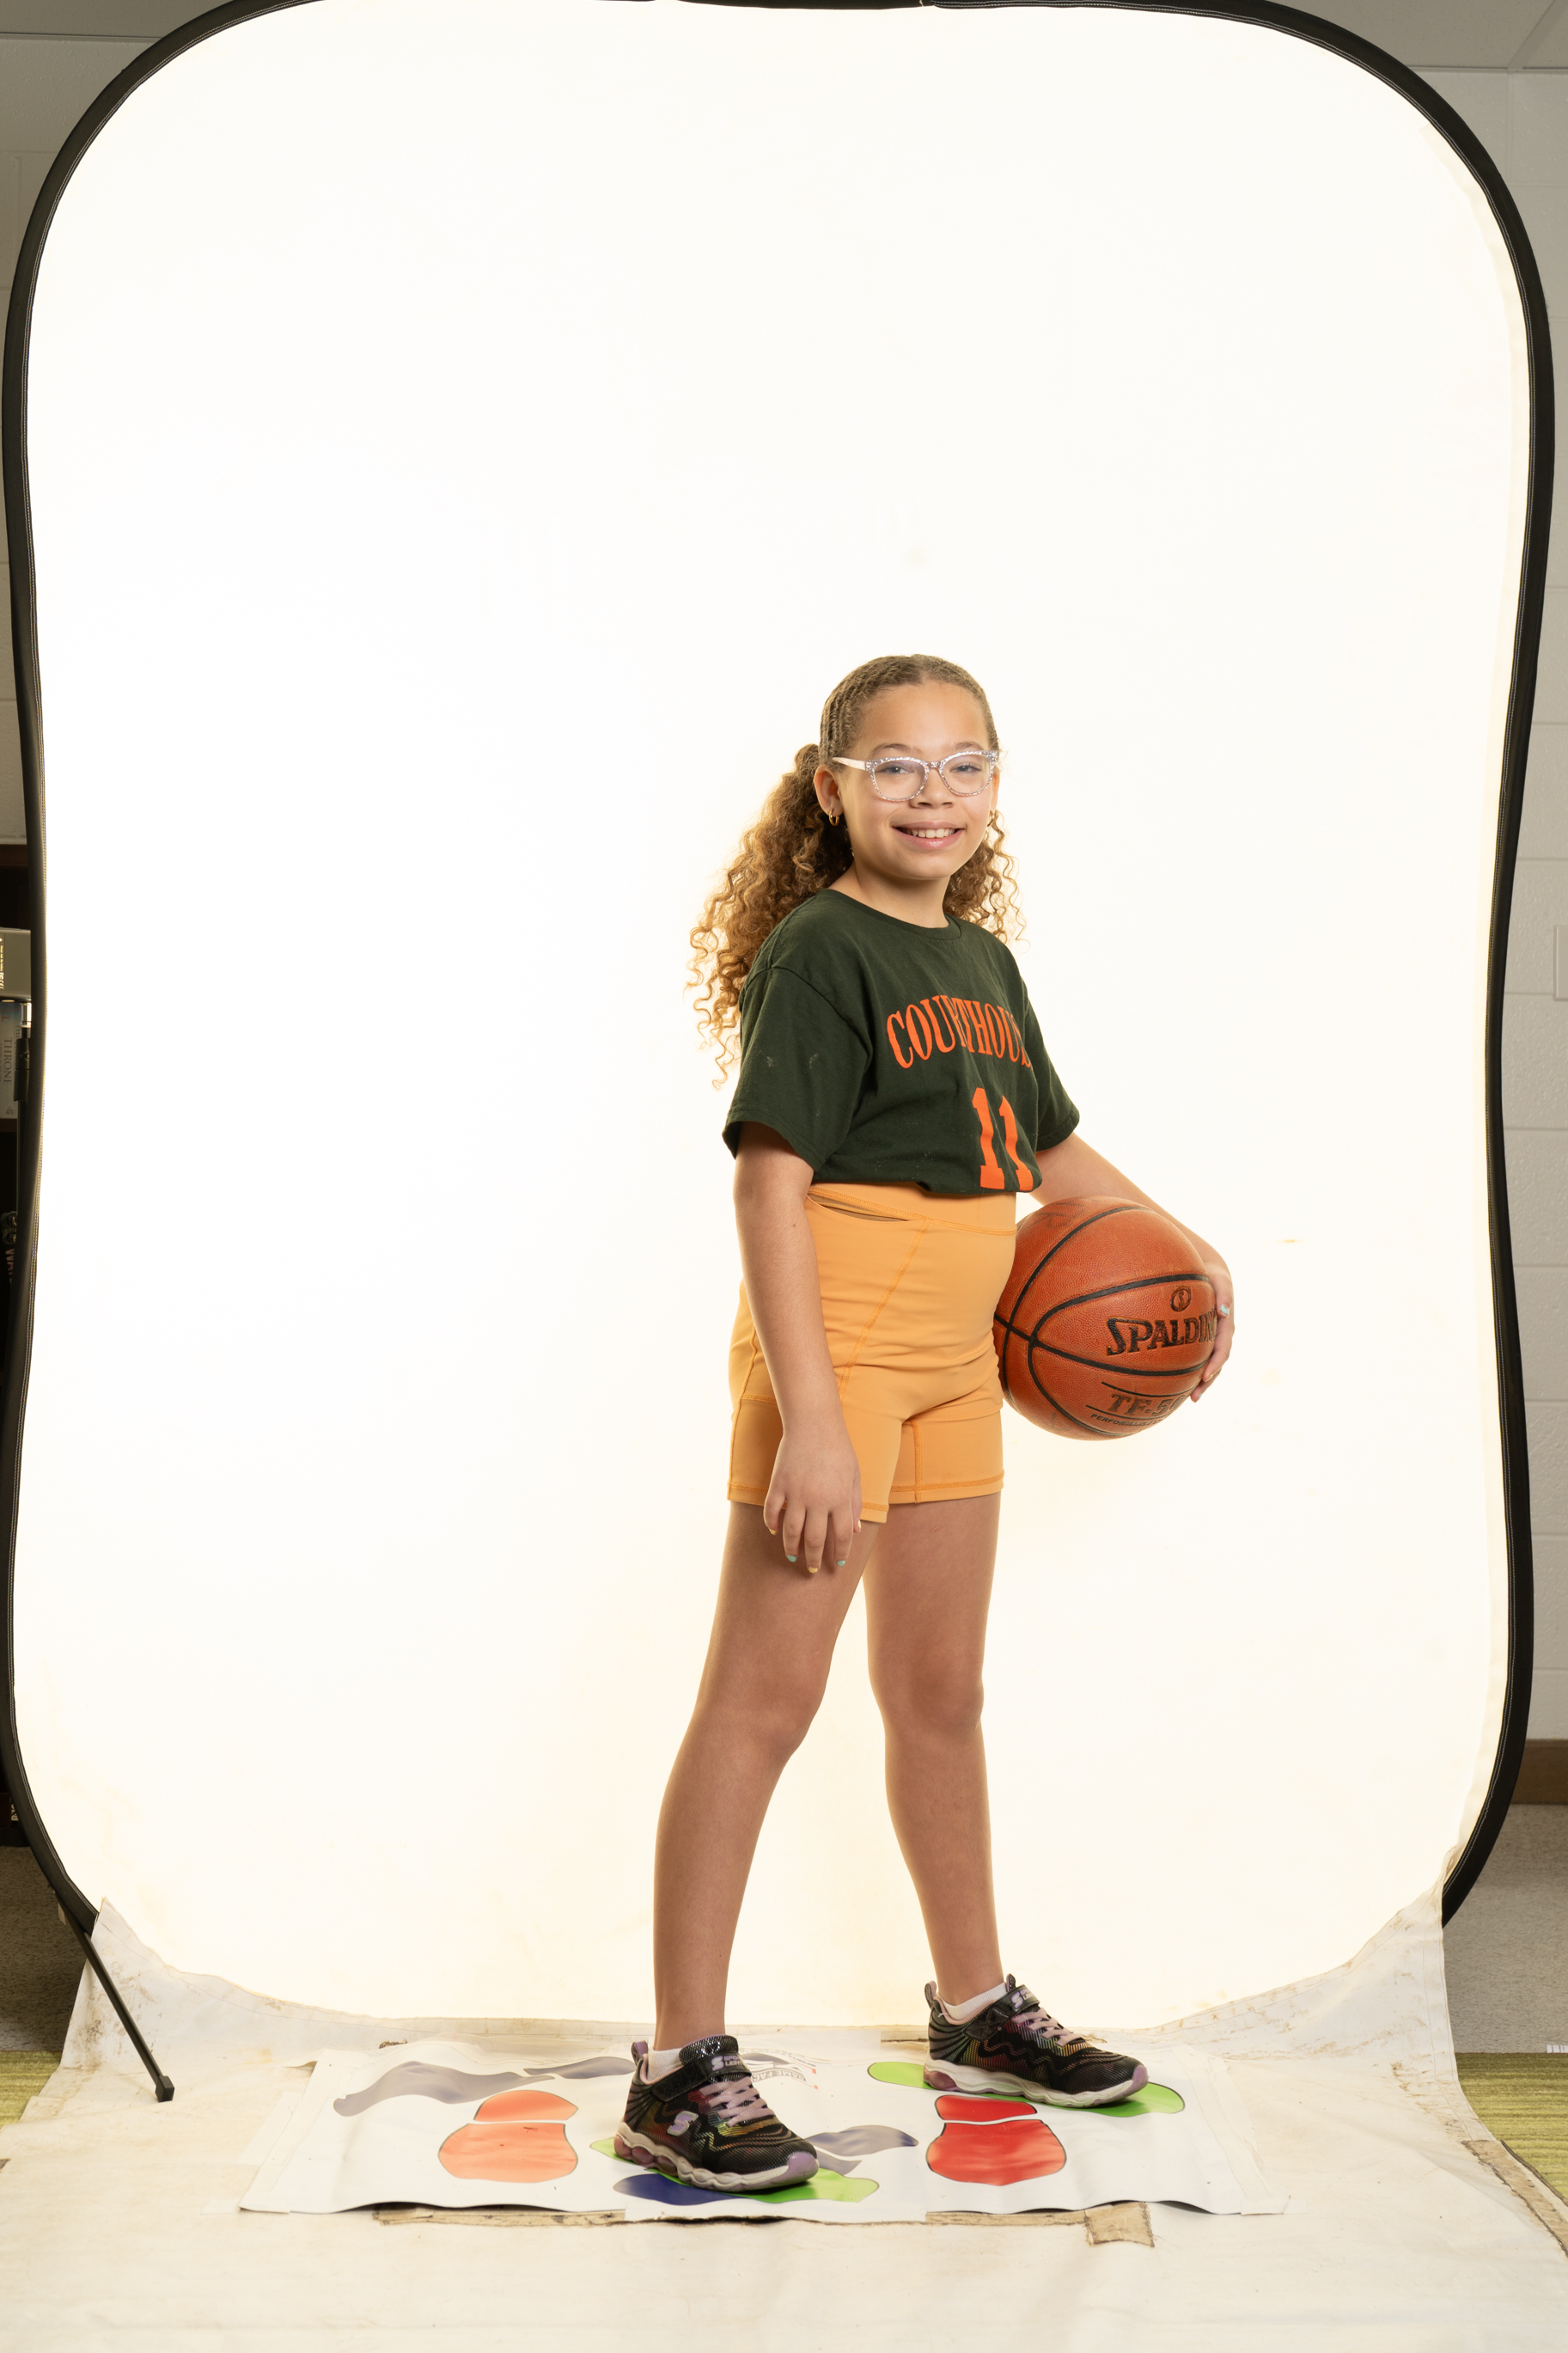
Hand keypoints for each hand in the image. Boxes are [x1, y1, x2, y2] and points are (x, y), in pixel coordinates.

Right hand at [763, 1417, 861, 1572]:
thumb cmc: (839, 1448)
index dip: (840, 1553)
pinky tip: (776, 1531)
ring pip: (792, 1531)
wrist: (814, 1423)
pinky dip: (772, 1524)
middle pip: (815, 1539)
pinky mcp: (779, 1484)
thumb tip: (855, 1532)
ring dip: (792, 1548)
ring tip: (793, 1557)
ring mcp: (796, 1493)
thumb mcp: (854, 1475)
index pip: (841, 1536)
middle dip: (814, 1559)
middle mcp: (818, 1500)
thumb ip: (855, 1504)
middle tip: (813, 1570)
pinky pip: (772, 1511)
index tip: (838, 1564)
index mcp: (840, 1499)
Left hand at [1191, 1261, 1233, 1400]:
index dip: (1215, 1364)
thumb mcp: (1220, 1280)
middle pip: (1216, 1364)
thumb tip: (1223, 1311)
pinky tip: (1176, 1381)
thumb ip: (1224, 1293)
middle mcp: (1220, 1336)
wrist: (1209, 1272)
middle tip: (1194, 1397)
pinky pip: (1196, 1356)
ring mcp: (1211, 1338)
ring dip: (1201, 1382)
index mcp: (1226, 1326)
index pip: (1223, 1349)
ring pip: (1207, 1364)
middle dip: (1207, 1382)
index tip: (1205, 1377)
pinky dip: (1191, 1370)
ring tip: (1189, 1398)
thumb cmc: (1213, 1275)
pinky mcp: (1201, 1338)